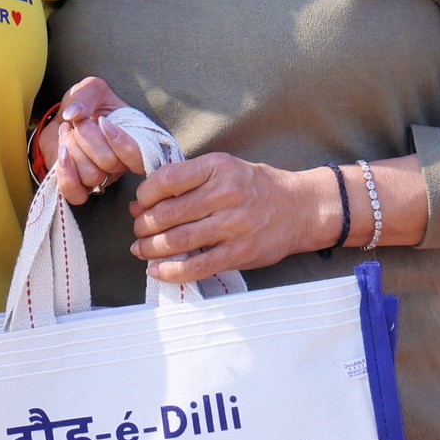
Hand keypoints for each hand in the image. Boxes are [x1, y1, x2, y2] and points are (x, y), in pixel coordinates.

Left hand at [47, 77, 145, 203]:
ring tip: (67, 132)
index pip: (140, 157)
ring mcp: (101, 178)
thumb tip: (74, 114)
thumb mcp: (90, 89)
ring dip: (73, 149)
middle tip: (78, 122)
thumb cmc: (85, 104)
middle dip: (86, 136)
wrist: (63, 119)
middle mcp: (121, 164)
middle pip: (109, 162)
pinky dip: (66, 173)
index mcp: (134, 141)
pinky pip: (76, 194)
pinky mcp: (79, 186)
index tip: (102, 121)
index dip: (122, 143)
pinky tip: (62, 153)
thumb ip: (86, 95)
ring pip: (92, 176)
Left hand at [129, 154, 336, 284]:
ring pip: (178, 241)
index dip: (145, 195)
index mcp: (219, 167)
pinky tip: (157, 271)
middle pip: (168, 214)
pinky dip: (172, 272)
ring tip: (142, 250)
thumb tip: (140, 204)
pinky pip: (198, 266)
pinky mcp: (239, 252)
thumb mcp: (224, 170)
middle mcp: (226, 194)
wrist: (301, 208)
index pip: (167, 180)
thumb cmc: (256, 187)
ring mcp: (234, 225)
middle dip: (144, 226)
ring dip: (152, 249)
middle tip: (139, 232)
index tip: (141, 203)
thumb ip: (186, 183)